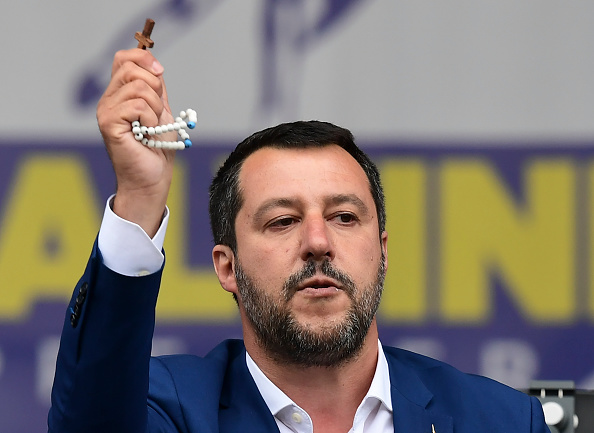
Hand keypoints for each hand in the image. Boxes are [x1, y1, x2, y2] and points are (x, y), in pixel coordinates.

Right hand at [97, 49, 175, 236]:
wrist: (154, 175)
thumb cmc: (157, 147)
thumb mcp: (161, 110)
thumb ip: (156, 88)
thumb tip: (154, 66)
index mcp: (120, 94)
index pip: (124, 58)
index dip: (143, 59)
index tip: (160, 72)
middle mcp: (108, 100)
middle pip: (133, 69)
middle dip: (156, 89)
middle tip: (156, 113)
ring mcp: (105, 111)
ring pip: (139, 88)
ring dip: (155, 109)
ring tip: (151, 128)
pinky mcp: (108, 123)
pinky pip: (137, 105)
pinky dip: (150, 119)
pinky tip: (147, 133)